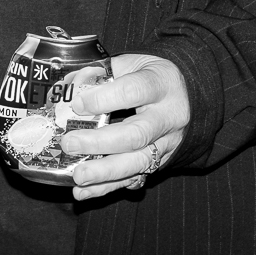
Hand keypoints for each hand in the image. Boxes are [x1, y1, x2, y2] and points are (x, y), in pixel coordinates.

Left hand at [59, 53, 190, 200]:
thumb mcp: (134, 62)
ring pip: (138, 163)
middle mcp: (167, 117)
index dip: (104, 99)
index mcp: (160, 84)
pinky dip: (107, 187)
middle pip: (135, 135)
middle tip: (70, 144)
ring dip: (105, 172)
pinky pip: (135, 178)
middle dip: (99, 143)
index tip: (76, 104)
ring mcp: (167, 144)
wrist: (188, 96)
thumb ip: (103, 72)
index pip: (133, 92)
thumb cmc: (151, 75)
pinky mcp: (161, 162)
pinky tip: (83, 192)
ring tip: (78, 175)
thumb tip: (67, 85)